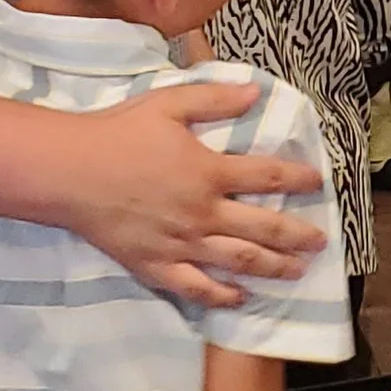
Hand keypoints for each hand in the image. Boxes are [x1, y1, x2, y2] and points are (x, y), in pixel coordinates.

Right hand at [68, 81, 326, 308]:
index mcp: (209, 171)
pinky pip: (197, 287)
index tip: (317, 182)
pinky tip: (241, 297)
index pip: (268, 178)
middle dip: (297, 235)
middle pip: (264, 228)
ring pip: (239, 261)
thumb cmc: (118, 133)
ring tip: (298, 272)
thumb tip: (256, 92)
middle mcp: (203, 212)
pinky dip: (223, 295)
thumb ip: (215, 98)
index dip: (298, 179)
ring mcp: (182, 244)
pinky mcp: (157, 266)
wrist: (70, 172)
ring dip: (274, 267)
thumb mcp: (169, 104)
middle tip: (320, 241)